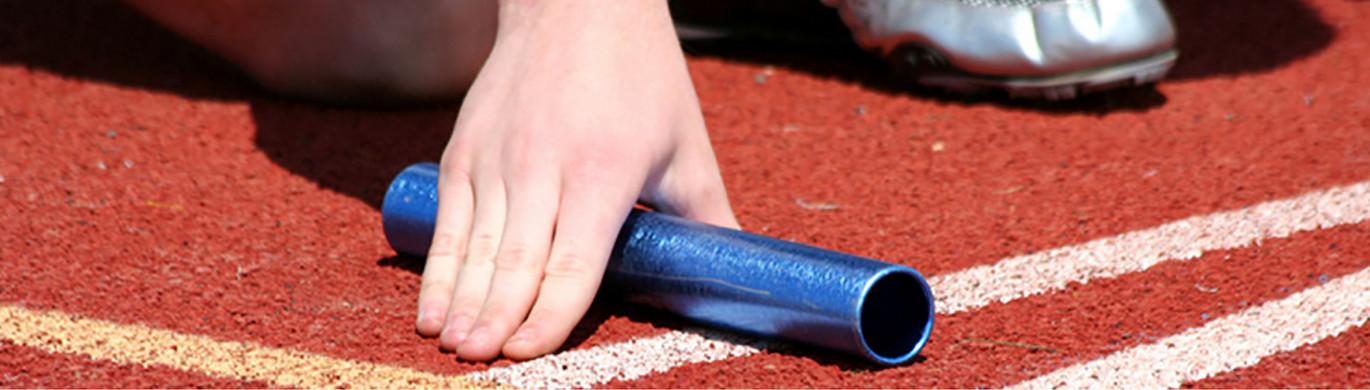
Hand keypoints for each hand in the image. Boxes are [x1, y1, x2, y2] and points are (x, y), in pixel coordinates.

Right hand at [413, 0, 738, 360]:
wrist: (576, 2)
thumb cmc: (641, 75)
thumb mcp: (685, 143)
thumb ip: (707, 215)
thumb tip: (736, 273)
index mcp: (602, 172)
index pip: (572, 262)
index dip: (550, 315)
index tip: (530, 352)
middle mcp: (542, 167)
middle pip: (515, 263)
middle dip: (496, 321)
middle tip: (481, 364)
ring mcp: (496, 159)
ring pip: (473, 247)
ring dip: (460, 304)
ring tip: (451, 346)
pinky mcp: (464, 150)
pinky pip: (448, 221)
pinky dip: (437, 269)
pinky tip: (431, 307)